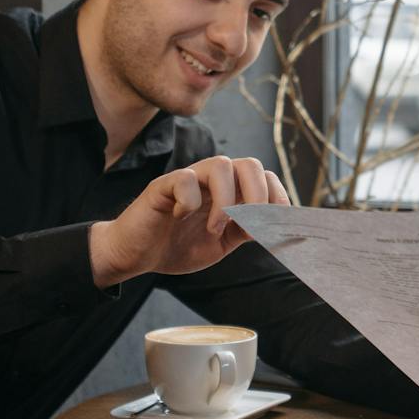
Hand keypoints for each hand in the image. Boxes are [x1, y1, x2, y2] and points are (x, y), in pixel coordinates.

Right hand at [90, 156, 289, 286]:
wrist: (136, 255)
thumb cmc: (177, 246)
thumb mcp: (221, 244)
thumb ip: (247, 231)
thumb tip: (282, 230)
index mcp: (229, 191)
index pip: (263, 176)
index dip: (276, 196)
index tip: (277, 223)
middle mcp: (211, 180)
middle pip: (248, 164)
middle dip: (259, 194)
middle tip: (250, 225)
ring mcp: (187, 179)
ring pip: (220, 165)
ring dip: (226, 200)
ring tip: (214, 229)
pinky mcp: (162, 186)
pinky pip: (184, 179)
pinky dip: (190, 201)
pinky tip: (180, 217)